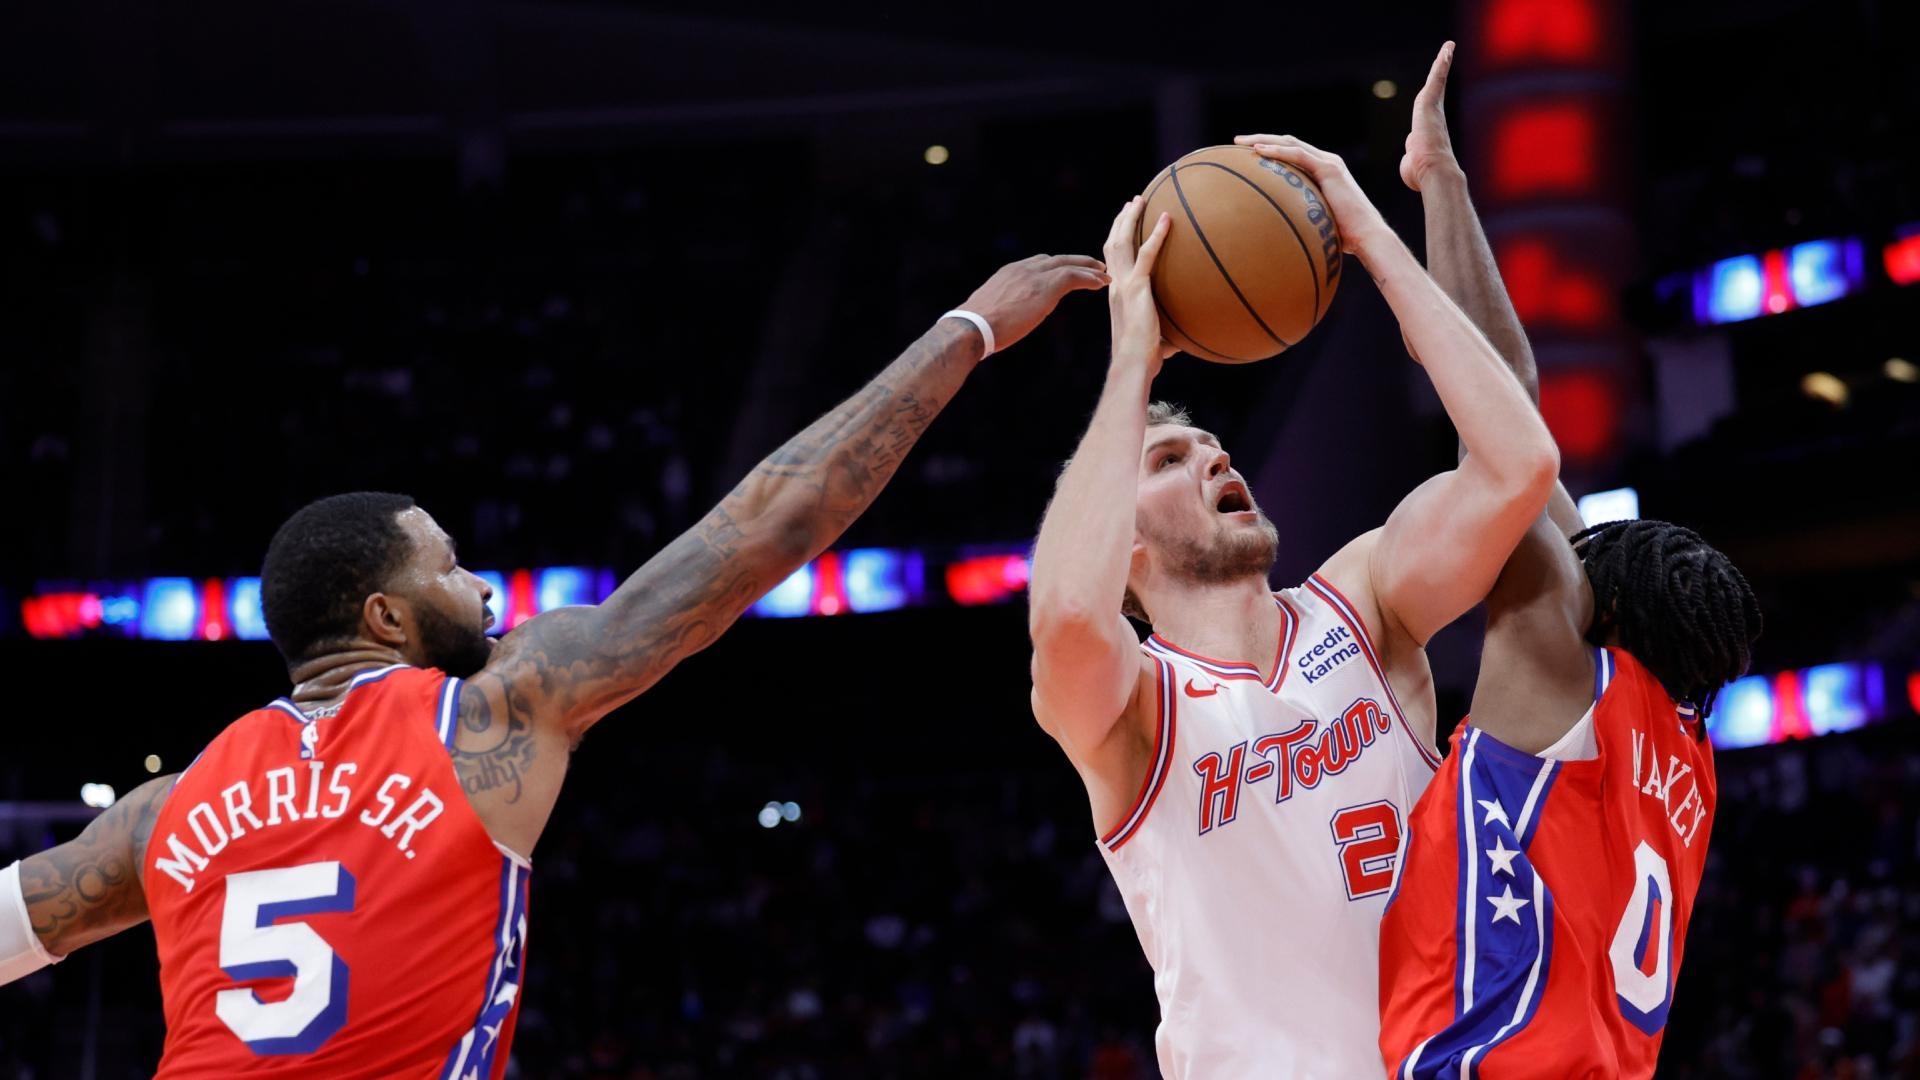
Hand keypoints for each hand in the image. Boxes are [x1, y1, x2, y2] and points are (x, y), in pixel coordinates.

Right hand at [959, 254, 1108, 358]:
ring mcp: (1034, 276)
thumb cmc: (976, 327)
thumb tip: (1001, 320)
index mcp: (1009, 273)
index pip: (1038, 263)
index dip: (1055, 266)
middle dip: (1076, 261)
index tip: (1067, 271)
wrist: (972, 326)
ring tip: (1104, 275)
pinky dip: (1090, 279)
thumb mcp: (990, 311)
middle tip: (1093, 266)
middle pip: (1055, 259)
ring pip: (1068, 265)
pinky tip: (1102, 284)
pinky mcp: (1045, 287)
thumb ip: (1002, 307)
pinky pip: (1074, 276)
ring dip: (1088, 269)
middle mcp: (1022, 269)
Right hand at [1102, 196, 1175, 370]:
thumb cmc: (1144, 358)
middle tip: (1130, 204)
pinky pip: (1147, 253)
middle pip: (1112, 244)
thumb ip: (1166, 333)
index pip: (1111, 262)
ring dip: (1130, 218)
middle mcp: (1115, 285)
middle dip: (1120, 222)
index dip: (1115, 242)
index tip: (1122, 228)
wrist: (1133, 362)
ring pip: (1122, 242)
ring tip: (1139, 200)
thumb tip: (1183, 340)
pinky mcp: (1138, 286)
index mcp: (1115, 295)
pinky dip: (1157, 234)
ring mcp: (1124, 284)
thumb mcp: (1155, 339)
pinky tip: (1167, 218)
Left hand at [1233, 133, 1390, 259]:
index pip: (1291, 153)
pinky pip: (1298, 155)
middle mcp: (1326, 162)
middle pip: (1288, 143)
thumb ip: (1300, 217)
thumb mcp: (1316, 221)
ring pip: (1291, 143)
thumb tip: (1276, 232)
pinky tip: (1258, 151)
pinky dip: (1277, 151)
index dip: (1269, 149)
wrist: (1366, 236)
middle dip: (1261, 139)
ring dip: (1264, 140)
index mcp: (1323, 171)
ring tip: (1241, 143)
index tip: (1245, 152)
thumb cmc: (1343, 237)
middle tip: (1237, 142)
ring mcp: (1329, 163)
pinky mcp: (1329, 169)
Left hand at [1401, 41, 1459, 191]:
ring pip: (1438, 81)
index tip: (1433, 90)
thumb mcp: (1411, 165)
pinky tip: (1446, 50)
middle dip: (1440, 74)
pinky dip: (1441, 64)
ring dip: (1442, 64)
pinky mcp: (1431, 102)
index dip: (1431, 98)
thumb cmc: (1421, 174)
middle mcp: (1435, 117)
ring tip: (1447, 48)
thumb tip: (1411, 160)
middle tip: (1446, 57)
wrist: (1432, 171)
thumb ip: (1411, 159)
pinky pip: (1437, 78)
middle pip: (1436, 90)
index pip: (1428, 109)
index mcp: (1428, 130)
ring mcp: (1434, 109)